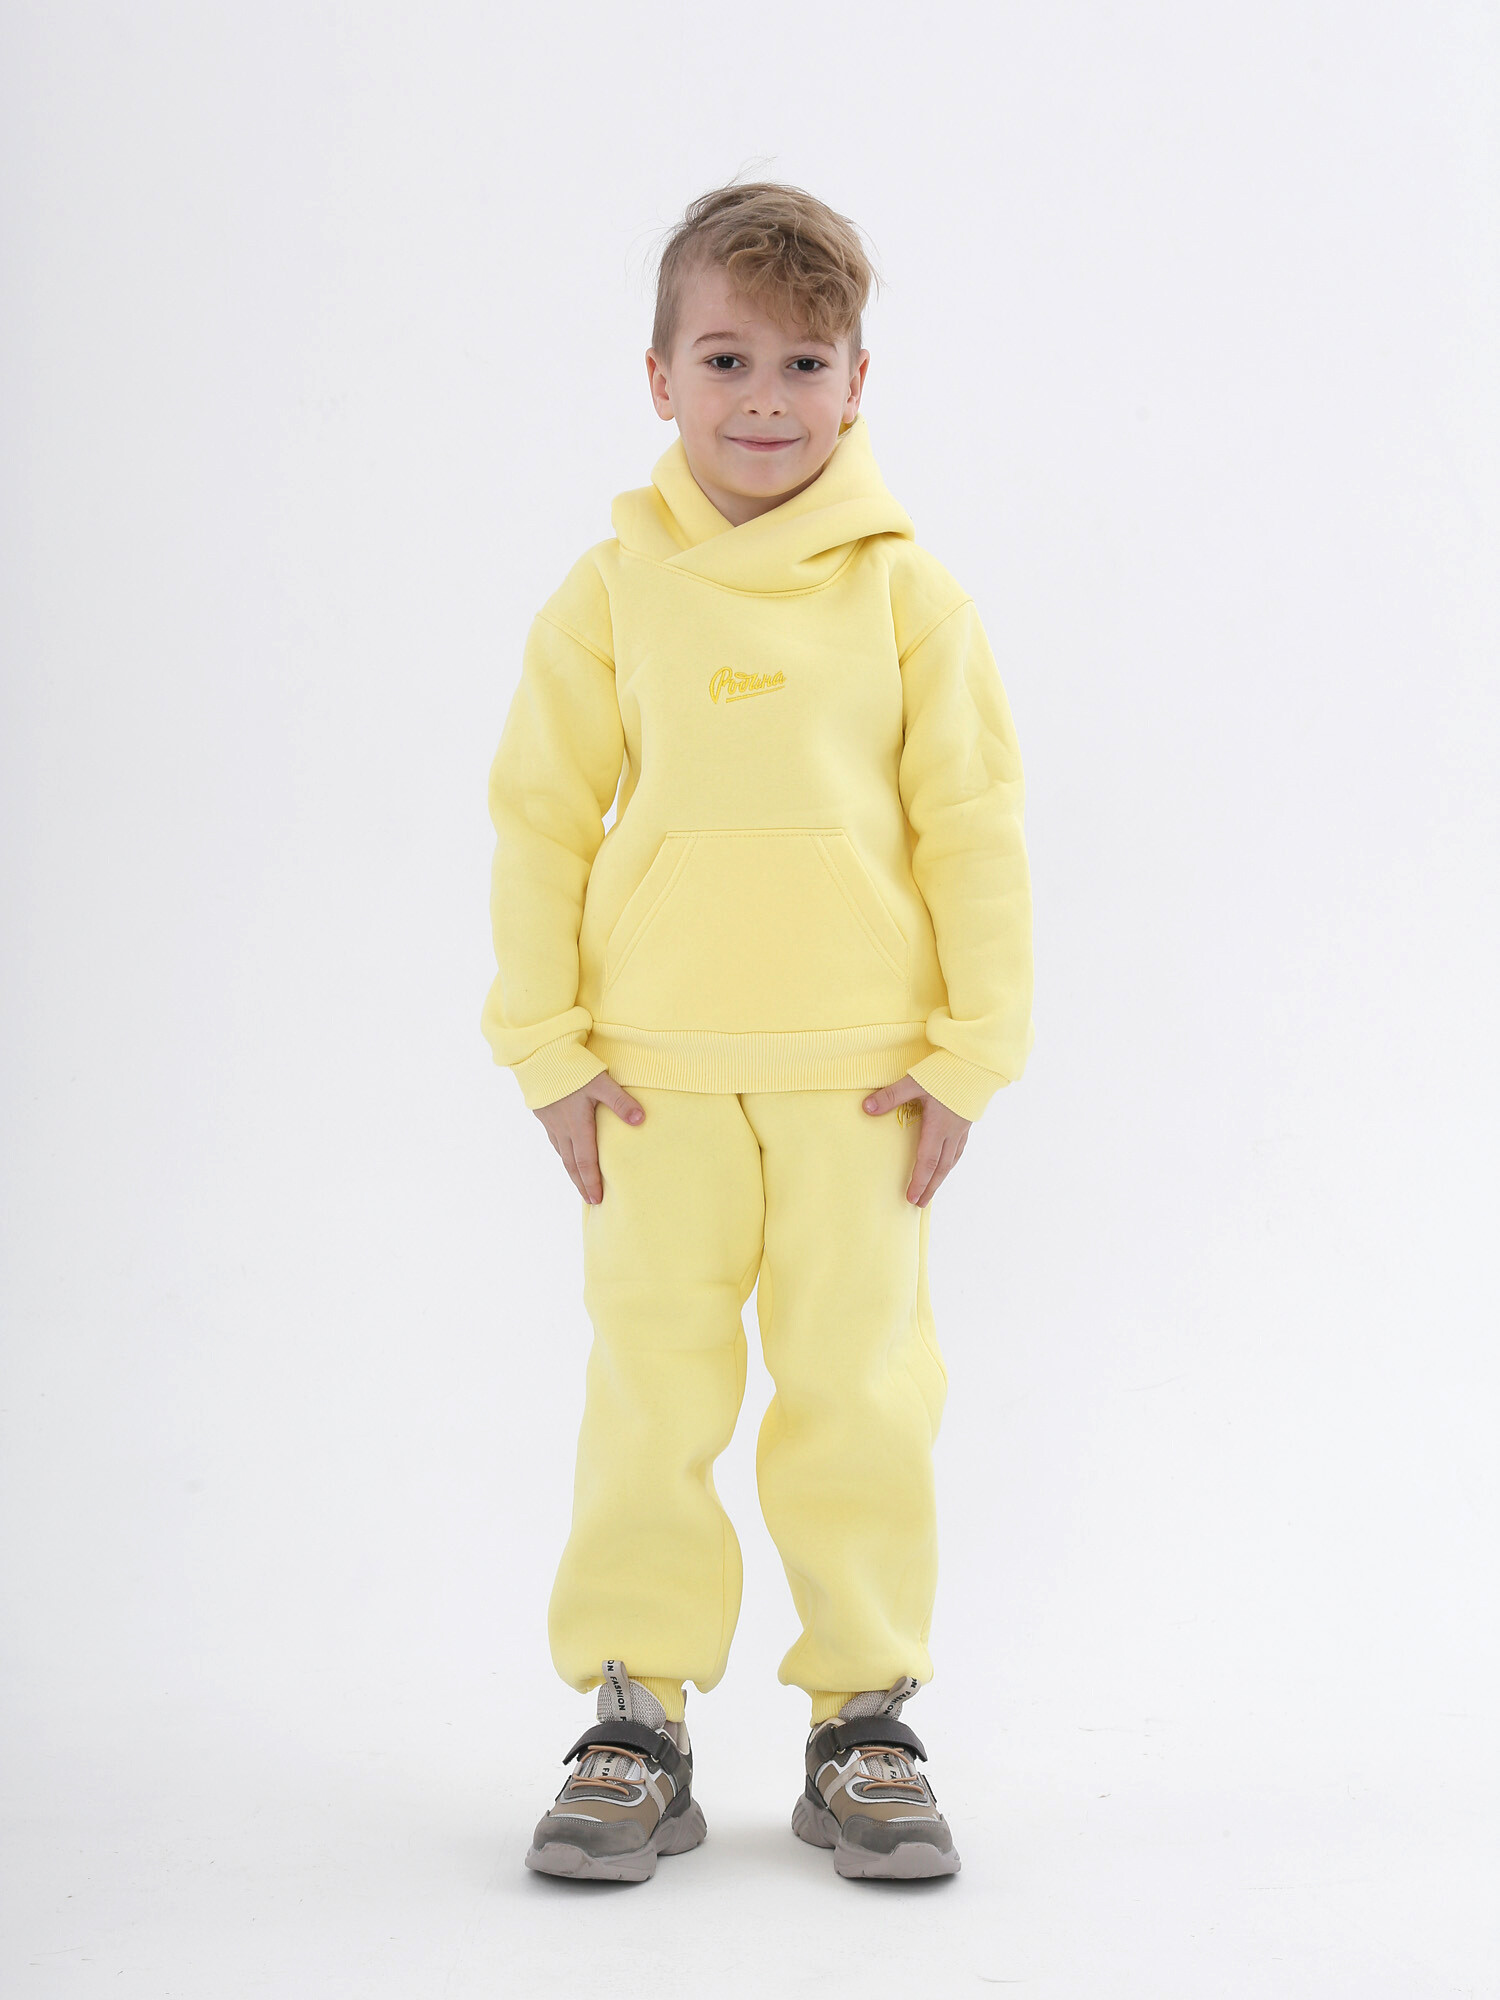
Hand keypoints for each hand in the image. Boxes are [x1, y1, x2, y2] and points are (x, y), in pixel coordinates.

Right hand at [534, 1072, 644, 1204]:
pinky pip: (554, 1140)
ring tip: (579, 1182)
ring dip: (571, 1170)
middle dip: (582, 1183)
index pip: (586, 1162)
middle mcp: (562, 1129)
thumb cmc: (572, 1068)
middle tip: (590, 1200)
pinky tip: (565, 1153)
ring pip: (562, 1153)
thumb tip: (641, 1120)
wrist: (539, 1056)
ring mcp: (551, 1122)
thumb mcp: (601, 1083)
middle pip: (572, 1164)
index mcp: (577, 1126)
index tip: (597, 1199)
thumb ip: (621, 1102)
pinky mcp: (543, 1114)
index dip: (592, 1182)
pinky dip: (562, 1153)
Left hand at [862, 1075, 970, 1206]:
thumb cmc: (946, 1071)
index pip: (927, 1162)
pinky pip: (959, 1148)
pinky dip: (951, 1160)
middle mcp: (952, 1131)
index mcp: (938, 1126)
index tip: (911, 1198)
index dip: (919, 1181)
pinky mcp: (967, 1119)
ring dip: (941, 1177)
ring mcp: (962, 1127)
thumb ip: (890, 1095)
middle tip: (920, 1204)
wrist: (977, 1062)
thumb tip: (866, 1108)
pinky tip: (948, 1161)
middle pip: (941, 1168)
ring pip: (952, 1159)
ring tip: (933, 1188)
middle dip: (930, 1187)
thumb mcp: (914, 1082)